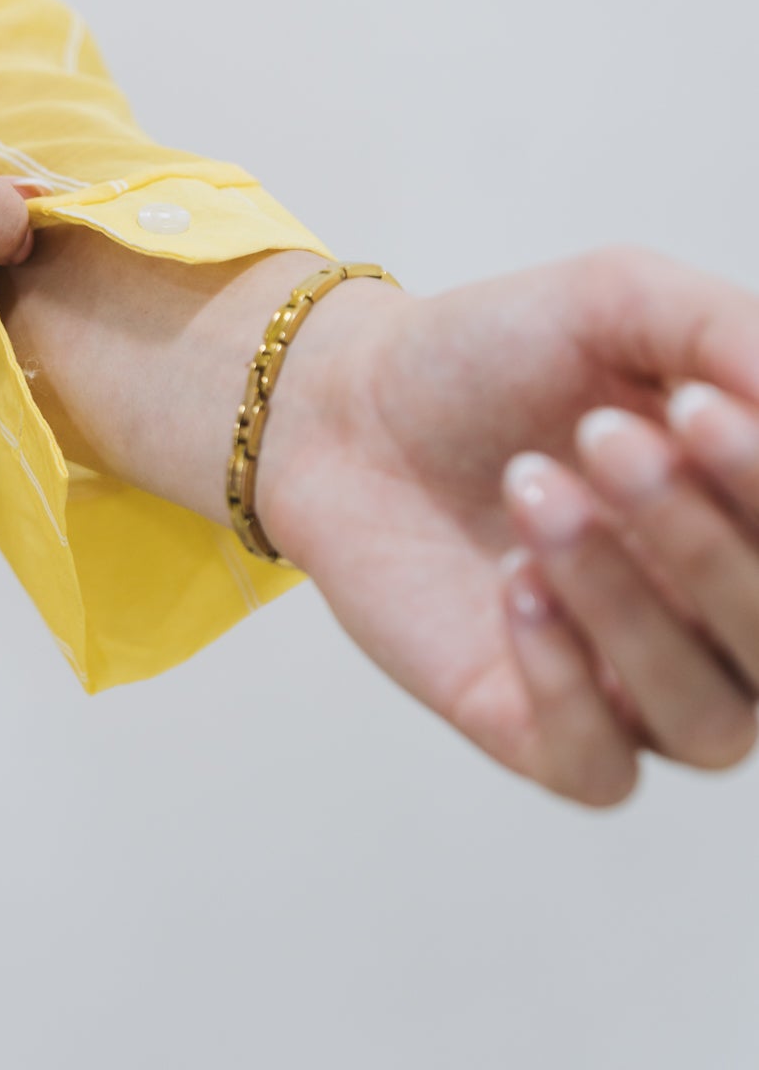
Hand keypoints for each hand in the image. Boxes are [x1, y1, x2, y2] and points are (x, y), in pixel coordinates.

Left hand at [258, 246, 758, 806]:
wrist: (350, 402)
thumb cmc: (499, 352)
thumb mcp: (619, 300)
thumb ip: (727, 332)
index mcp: (752, 524)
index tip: (694, 407)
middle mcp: (718, 621)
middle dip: (701, 542)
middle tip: (604, 439)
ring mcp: (634, 687)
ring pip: (704, 720)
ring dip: (625, 606)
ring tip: (531, 490)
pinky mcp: (536, 733)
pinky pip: (603, 769)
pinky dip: (568, 682)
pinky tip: (512, 584)